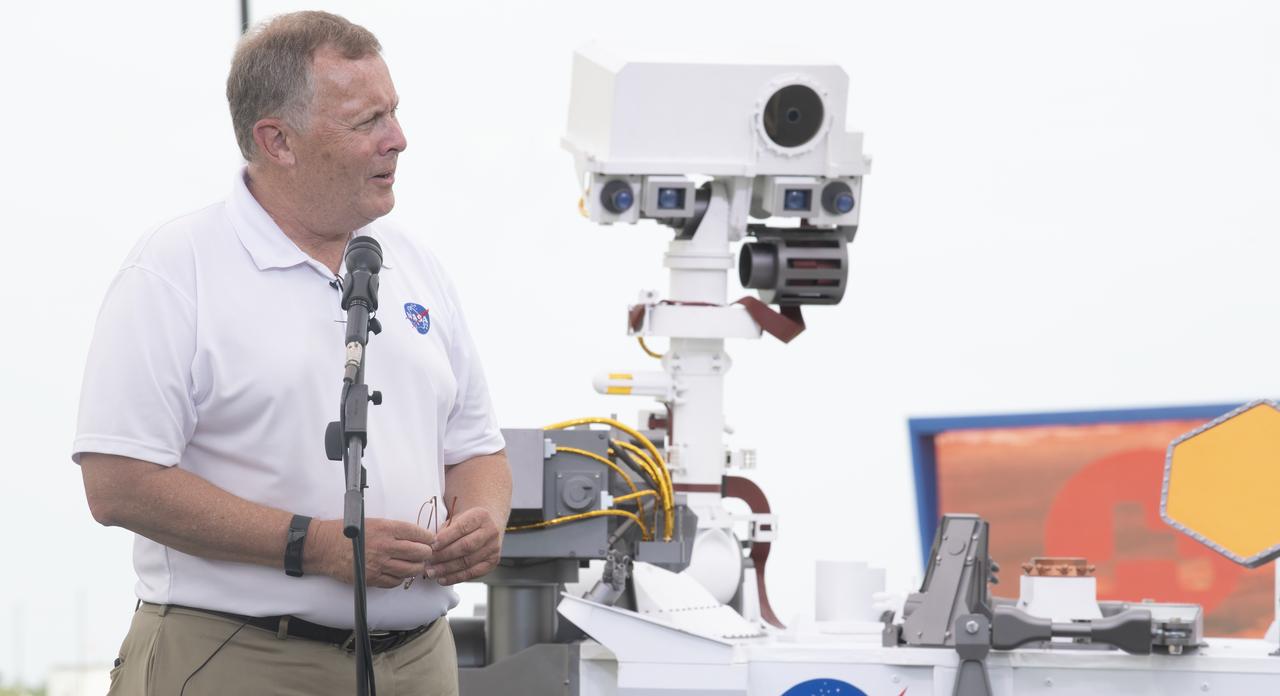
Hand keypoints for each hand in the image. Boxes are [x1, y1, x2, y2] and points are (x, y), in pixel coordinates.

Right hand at [305, 518, 434, 588]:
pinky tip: (400, 572)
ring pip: (410, 569)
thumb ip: (393, 529)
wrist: (323, 547)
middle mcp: (384, 546)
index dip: (428, 537)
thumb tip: (416, 536)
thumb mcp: (372, 522)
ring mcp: (378, 564)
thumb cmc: (346, 531)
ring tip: (417, 564)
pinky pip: (395, 582)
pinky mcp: (371, 578)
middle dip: (427, 553)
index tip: (431, 540)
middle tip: (427, 553)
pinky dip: (401, 578)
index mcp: (385, 528)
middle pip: (419, 552)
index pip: (417, 533)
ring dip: (417, 567)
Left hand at [425, 508, 502, 584]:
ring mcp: (493, 548)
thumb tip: (431, 547)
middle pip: (466, 546)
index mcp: (481, 516)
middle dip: (444, 555)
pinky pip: (473, 573)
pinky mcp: (492, 562)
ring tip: (432, 572)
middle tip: (429, 561)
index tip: (432, 545)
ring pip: (468, 562)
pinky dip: (455, 578)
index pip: (462, 528)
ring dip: (447, 569)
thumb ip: (445, 530)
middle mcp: (491, 532)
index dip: (446, 538)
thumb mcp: (456, 518)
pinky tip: (443, 579)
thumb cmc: (466, 523)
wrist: (486, 525)